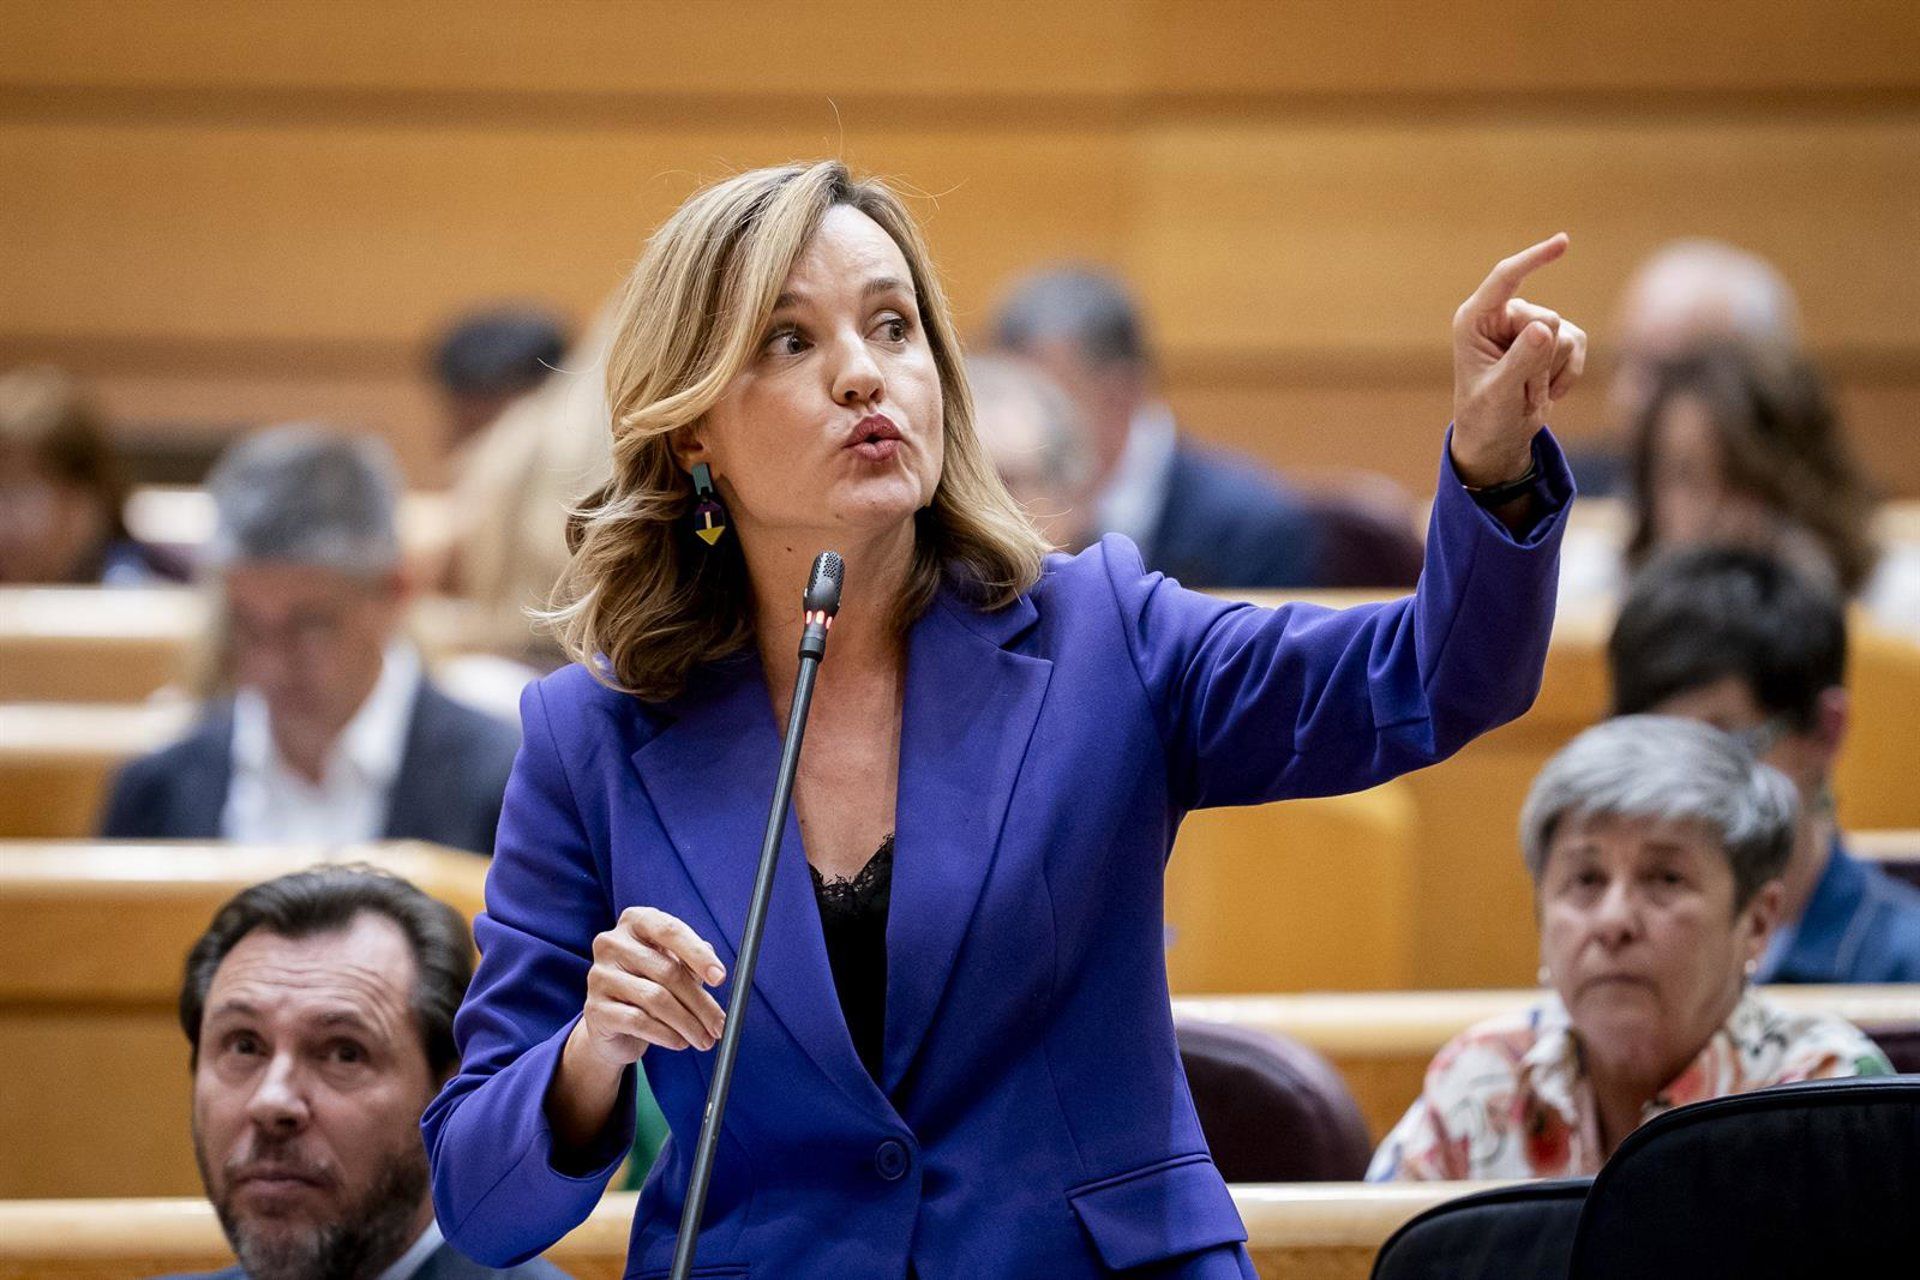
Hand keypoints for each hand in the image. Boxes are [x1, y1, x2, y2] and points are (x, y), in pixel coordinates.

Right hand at [575, 906, 727, 1068]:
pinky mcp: (595, 1008)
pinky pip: (638, 1021)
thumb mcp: (673, 967)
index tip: (720, 978)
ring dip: (687, 1023)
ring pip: (655, 999)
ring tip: (704, 1039)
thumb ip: (692, 964)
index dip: (698, 954)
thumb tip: (715, 973)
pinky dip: (666, 1034)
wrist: (614, 1025)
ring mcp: (599, 975)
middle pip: (667, 971)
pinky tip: (680, 1042)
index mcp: (635, 921)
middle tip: (719, 1024)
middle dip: (700, 1002)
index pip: (670, 930)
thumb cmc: (649, 985)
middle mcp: (611, 943)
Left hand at [1450, 233, 1587, 486]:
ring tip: (1526, 392)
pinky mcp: (1554, 338)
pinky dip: (1568, 374)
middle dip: (1540, 361)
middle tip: (1518, 390)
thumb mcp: (1499, 394)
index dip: (1534, 259)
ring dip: (1551, 372)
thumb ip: (1520, 361)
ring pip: (1565, 335)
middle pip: (1545, 319)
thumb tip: (1543, 327)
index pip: (1505, 278)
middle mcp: (1502, 316)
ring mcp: (1529, 325)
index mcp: (1475, 320)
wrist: (1498, 437)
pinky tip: (1545, 390)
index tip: (1564, 242)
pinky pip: (1579, 344)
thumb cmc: (1486, 416)